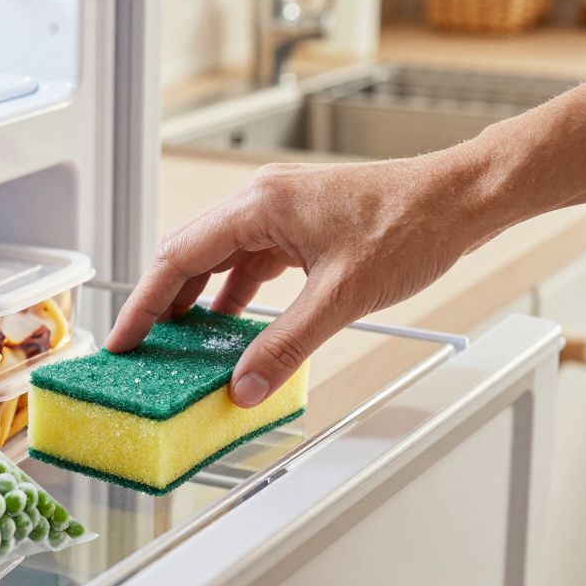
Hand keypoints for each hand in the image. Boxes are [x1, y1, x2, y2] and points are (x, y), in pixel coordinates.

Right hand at [105, 148, 497, 407]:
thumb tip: (244, 386)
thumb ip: (285, 347)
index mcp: (258, 206)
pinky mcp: (300, 224)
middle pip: (190, 254)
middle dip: (163, 302)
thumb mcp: (341, 299)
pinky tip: (233, 324)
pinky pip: (251, 260)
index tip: (125, 339)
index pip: (178, 257)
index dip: (146, 303)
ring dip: (200, 299)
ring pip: (220, 258)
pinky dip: (235, 293)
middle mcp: (261, 201)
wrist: (460, 199)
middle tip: (144, 346)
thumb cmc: (410, 225)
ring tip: (183, 343)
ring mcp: (281, 210)